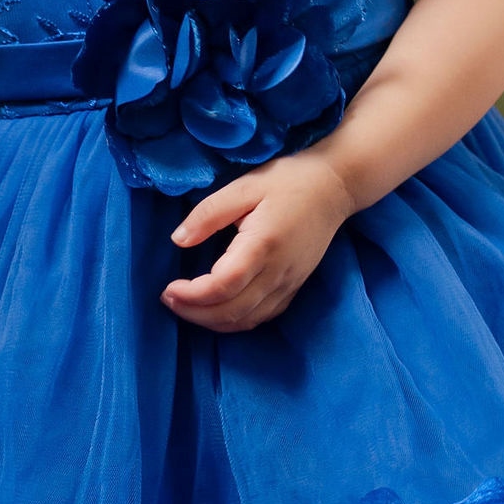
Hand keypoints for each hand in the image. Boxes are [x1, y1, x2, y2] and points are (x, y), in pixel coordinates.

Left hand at [161, 151, 354, 333]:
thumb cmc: (288, 181)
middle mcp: (278, 272)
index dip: (192, 295)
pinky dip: (235, 321)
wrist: (335, 187)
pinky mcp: (294, 287)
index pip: (223, 285)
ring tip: (186, 307)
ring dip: (212, 322)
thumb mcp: (244, 187)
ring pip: (247, 319)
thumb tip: (178, 240)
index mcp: (262, 245)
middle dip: (195, 313)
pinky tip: (217, 310)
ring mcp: (289, 284)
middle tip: (168, 300)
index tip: (168, 288)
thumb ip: (209, 214)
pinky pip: (262, 316)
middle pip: (232, 311)